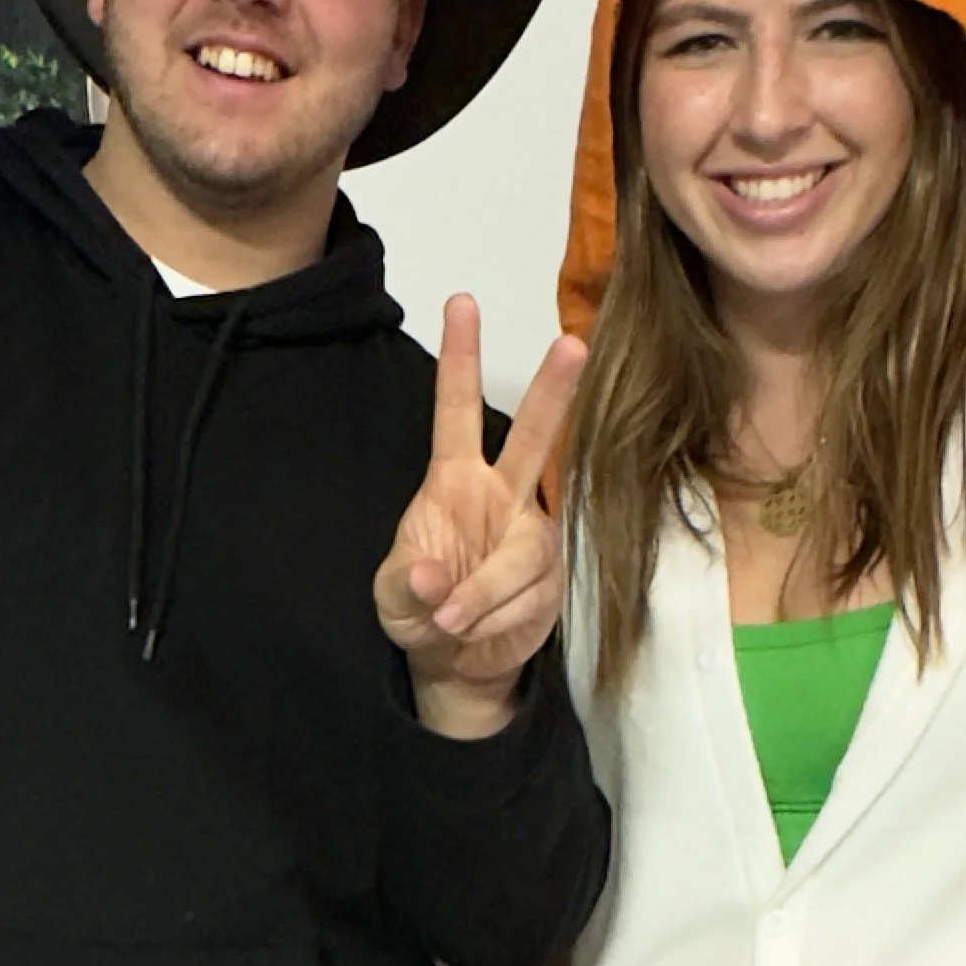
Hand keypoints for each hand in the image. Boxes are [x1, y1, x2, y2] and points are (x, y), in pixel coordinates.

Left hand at [375, 296, 583, 733]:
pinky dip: (496, 618)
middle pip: (534, 436)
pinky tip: (477, 628)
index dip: (461, 360)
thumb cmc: (420, 611)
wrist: (457, 662)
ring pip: (525, 550)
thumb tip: (435, 578)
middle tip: (572, 344)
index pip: (457, 411)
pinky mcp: (552, 577)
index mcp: (454, 480)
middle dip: (554, 392)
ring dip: (486, 592)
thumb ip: (407, 585)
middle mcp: (502, 495)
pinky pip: (529, 595)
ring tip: (452, 621)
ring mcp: (532, 533)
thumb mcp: (392, 599)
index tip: (462, 303)